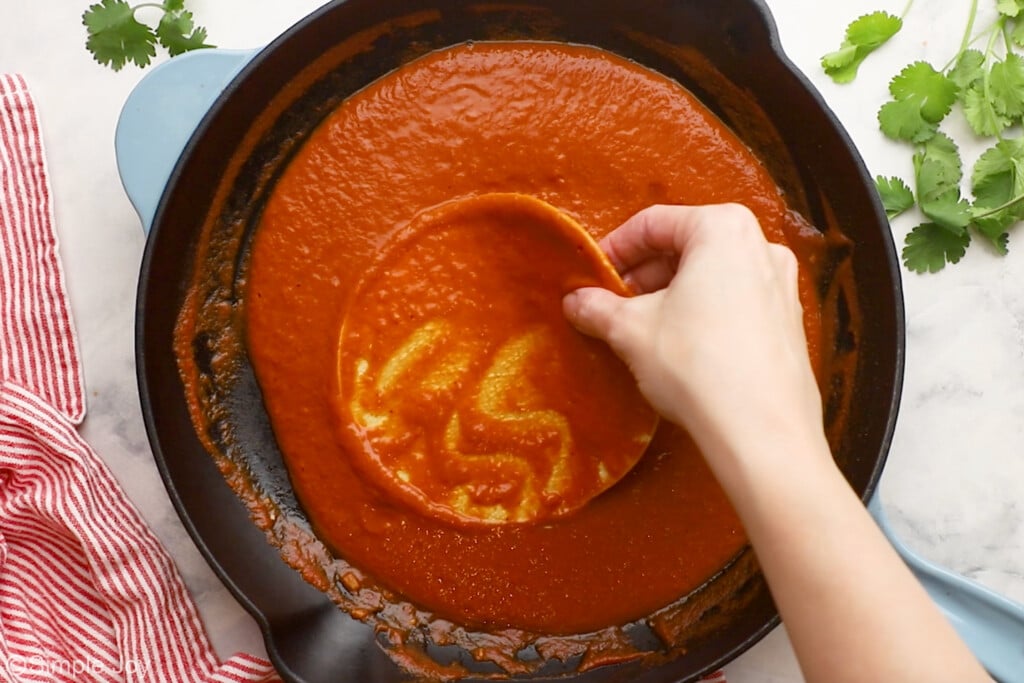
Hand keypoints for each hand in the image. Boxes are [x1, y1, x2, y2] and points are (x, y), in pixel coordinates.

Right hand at [563, 204, 825, 466]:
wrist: (761, 431)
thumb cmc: (697, 365)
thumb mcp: (631, 331)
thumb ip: (598, 308)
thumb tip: (575, 301)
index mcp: (723, 229)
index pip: (654, 223)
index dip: (615, 248)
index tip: (592, 276)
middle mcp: (761, 246)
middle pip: (686, 247)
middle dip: (643, 275)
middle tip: (612, 305)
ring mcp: (781, 285)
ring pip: (712, 276)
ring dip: (671, 296)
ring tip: (641, 330)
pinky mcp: (788, 323)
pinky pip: (735, 303)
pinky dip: (702, 314)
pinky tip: (679, 349)